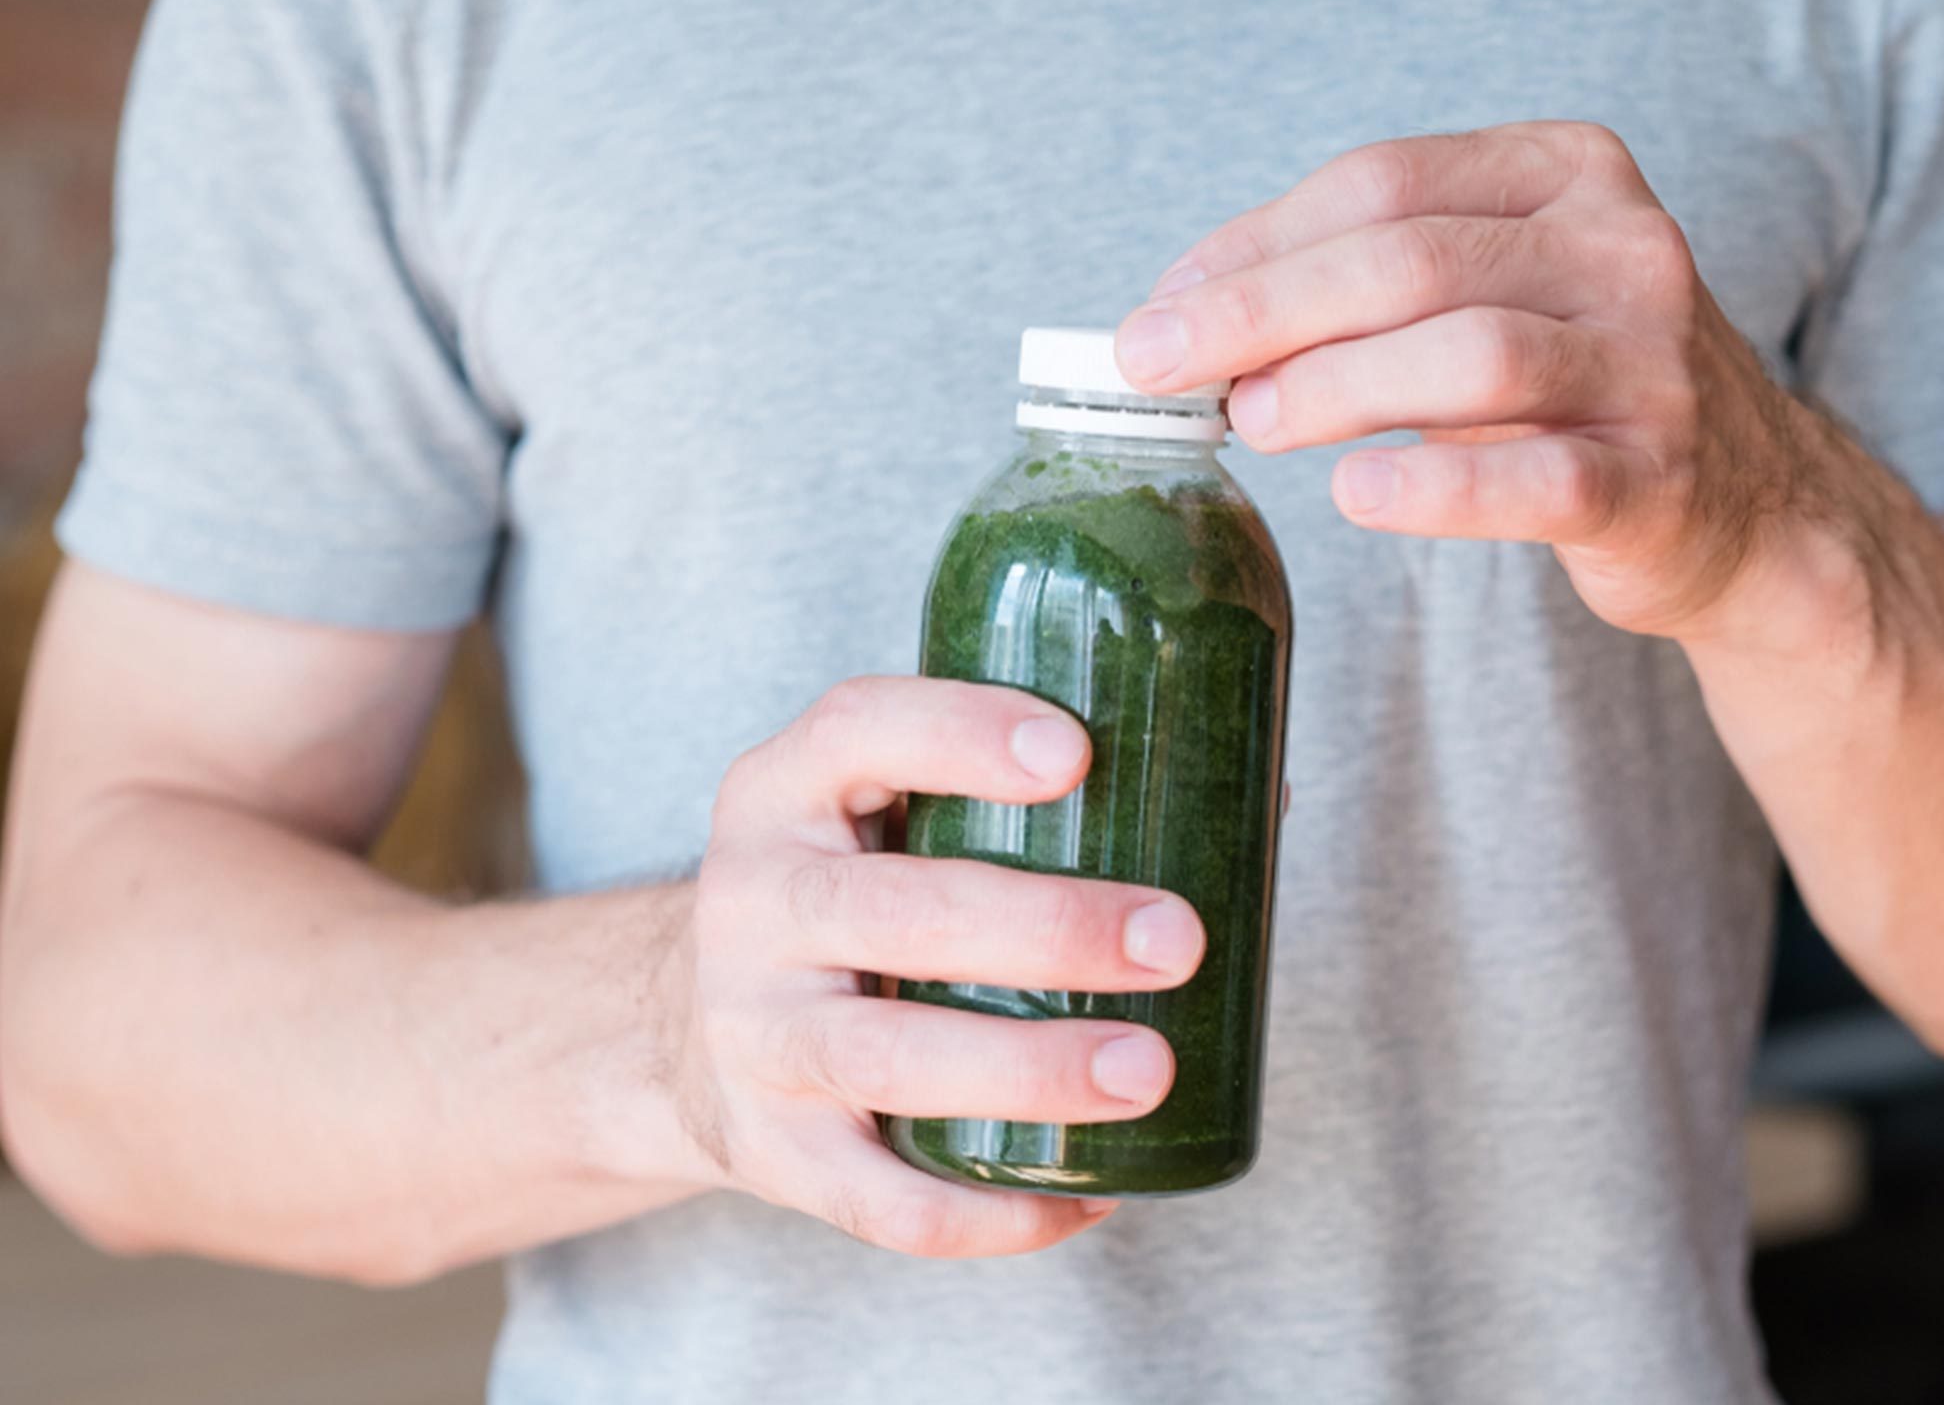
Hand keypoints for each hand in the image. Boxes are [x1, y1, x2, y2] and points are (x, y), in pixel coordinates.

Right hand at [660, 676, 1206, 1257]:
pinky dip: (990, 1211)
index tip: (1078, 754)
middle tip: (1175, 942)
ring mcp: (752, 1034)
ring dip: (1030, 1070)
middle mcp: (751, 903)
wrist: (687, 1024)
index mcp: (785, 791)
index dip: (962, 735)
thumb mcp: (884, 811)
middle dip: (1049, 928)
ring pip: (885, 1058)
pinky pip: (878, 1201)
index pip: (858, 732)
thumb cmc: (853, 891)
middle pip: (894, 911)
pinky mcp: (770, 1150)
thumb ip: (1024, 794)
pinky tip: (1092, 1196)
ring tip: (1149, 1070)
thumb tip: (1255, 798)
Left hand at [1115, 121, 1851, 640]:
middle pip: (1409, 259)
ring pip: (1471, 353)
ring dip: (1333, 387)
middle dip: (1261, 311)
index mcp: (1569, 171)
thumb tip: (1186, 314)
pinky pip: (1537, 479)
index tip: (1162, 302)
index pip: (1382, 184)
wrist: (1748, 504)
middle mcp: (1624, 248)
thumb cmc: (1573, 389)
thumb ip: (1361, 287)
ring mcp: (1653, 365)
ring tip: (1250, 423)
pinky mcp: (1662, 480)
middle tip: (1161, 368)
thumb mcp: (1487, 295)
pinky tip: (1354, 494)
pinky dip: (1434, 486)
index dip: (1254, 244)